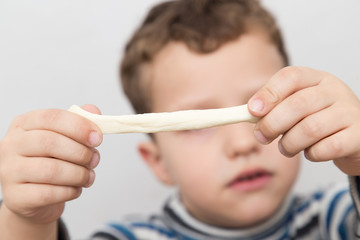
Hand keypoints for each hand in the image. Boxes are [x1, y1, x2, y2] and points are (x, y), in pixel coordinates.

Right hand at [0, 104, 102, 223]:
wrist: (32, 196)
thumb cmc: (50, 162)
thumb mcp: (63, 138)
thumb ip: (79, 122)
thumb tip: (93, 111)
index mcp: (24, 124)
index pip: (52, 117)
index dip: (79, 126)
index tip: (97, 138)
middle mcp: (12, 144)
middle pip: (50, 142)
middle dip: (81, 152)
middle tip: (94, 160)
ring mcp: (9, 171)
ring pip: (51, 170)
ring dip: (78, 174)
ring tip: (88, 176)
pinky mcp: (15, 196)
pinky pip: (48, 193)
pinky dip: (70, 191)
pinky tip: (76, 189)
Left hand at [248, 66, 359, 175]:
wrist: (356, 138)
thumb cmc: (319, 121)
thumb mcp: (297, 108)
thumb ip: (274, 108)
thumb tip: (248, 113)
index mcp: (316, 79)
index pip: (290, 76)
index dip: (268, 93)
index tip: (252, 110)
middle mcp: (335, 91)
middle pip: (297, 104)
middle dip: (272, 124)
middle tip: (262, 137)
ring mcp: (349, 112)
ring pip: (310, 129)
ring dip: (289, 143)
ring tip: (286, 148)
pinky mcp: (358, 136)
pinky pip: (326, 148)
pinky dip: (311, 154)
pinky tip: (311, 152)